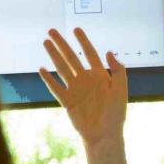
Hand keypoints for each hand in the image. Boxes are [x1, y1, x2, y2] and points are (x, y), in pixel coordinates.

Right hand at [38, 28, 127, 146]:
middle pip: (71, 57)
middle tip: (52, 31)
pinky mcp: (67, 101)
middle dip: (62, 44)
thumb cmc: (116, 114)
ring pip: (61, 68)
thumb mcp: (121, 90)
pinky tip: (42, 69)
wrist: (105, 134)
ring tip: (45, 43)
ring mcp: (75, 90)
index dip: (83, 41)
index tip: (76, 29)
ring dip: (53, 56)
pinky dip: (48, 79)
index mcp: (99, 75)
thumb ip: (118, 70)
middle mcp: (86, 80)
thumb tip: (109, 52)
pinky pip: (56, 88)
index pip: (90, 54)